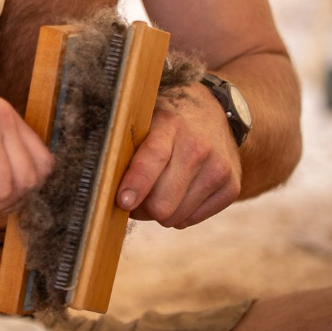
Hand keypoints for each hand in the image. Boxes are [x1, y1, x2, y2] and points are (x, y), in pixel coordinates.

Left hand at [115, 84, 241, 227]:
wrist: (215, 110)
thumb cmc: (166, 119)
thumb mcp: (144, 117)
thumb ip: (125, 144)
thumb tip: (100, 182)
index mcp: (170, 124)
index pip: (153, 158)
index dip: (136, 184)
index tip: (122, 201)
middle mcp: (199, 147)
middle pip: (162, 202)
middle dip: (141, 207)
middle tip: (132, 197)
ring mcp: (219, 168)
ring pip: (175, 217)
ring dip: (159, 212)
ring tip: (157, 190)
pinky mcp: (231, 186)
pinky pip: (191, 220)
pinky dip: (179, 213)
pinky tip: (179, 191)